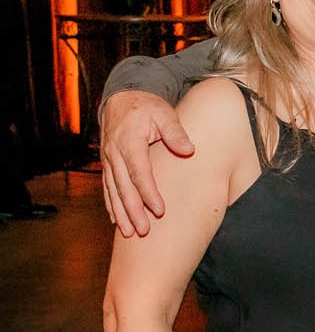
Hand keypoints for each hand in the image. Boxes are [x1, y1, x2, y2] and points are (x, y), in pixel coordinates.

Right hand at [100, 91, 193, 236]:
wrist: (123, 98)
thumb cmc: (147, 107)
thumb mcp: (164, 113)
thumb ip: (176, 132)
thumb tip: (189, 150)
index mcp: (129, 141)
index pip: (139, 172)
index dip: (148, 192)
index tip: (159, 210)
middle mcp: (114, 153)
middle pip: (123, 186)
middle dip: (132, 210)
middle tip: (143, 230)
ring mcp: (108, 160)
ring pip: (113, 190)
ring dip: (121, 212)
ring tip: (129, 232)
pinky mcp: (107, 164)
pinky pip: (108, 188)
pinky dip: (112, 205)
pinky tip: (117, 221)